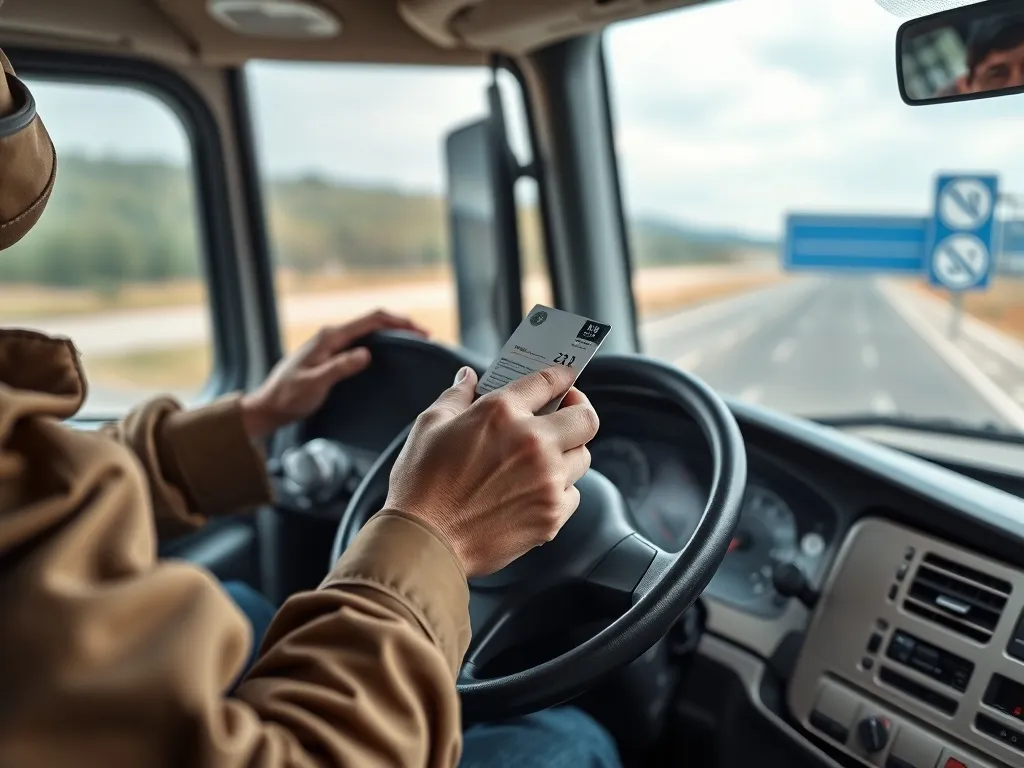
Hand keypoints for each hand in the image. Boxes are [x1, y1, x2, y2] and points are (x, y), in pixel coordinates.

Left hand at [241, 310, 427, 438]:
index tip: (420, 332)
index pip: (371, 320)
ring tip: (413, 342)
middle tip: (424, 337)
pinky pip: (361, 341)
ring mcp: (331, 344)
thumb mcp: (314, 384)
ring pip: (368, 330)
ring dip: (391, 332)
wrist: (269, 406)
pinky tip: (389, 352)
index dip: (398, 323)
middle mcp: (331, 335)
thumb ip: (339, 367)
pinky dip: (380, 341)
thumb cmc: (288, 397)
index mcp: (329, 338)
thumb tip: (366, 354)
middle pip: (372, 321)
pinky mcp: (331, 354)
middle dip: (400, 324)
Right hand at [384, 365, 599, 576]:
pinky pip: (572, 494)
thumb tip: (468, 378)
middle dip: (579, 412)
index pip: (549, 381)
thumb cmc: (421, 485)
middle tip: (566, 414)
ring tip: (545, 457)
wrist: (423, 542)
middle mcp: (533, 443)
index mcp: (502, 413)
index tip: (563, 380)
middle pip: (586, 418)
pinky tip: (535, 491)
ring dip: (568, 453)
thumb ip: (456, 396)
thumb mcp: (430, 426)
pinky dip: (560, 491)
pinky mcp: (551, 515)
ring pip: (582, 458)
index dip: (561, 377)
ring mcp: (547, 481)